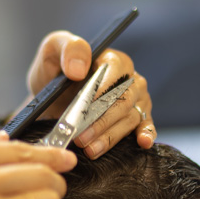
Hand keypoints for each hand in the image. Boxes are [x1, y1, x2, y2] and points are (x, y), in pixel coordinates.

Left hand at [25, 30, 153, 158]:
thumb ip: (68, 49)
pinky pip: (146, 125)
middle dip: (102, 120)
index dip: (103, 89)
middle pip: (124, 99)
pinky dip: (146, 134)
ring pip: (130, 117)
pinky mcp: (137, 117)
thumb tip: (78, 70)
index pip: (116, 70)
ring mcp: (136, 99)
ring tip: (90, 149)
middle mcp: (130, 78)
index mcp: (113, 59)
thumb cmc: (55, 70)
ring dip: (110, 136)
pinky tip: (142, 143)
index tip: (86, 106)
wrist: (52, 96)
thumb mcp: (53, 49)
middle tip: (81, 136)